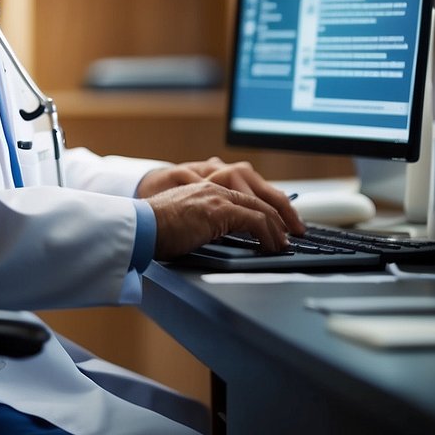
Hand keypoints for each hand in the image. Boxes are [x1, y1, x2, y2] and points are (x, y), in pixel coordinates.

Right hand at [147, 180, 295, 260]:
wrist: (141, 226)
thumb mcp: (186, 219)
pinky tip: (272, 246)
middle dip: (282, 216)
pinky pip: (254, 220)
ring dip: (278, 228)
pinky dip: (268, 235)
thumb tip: (219, 235)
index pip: (246, 195)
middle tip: (293, 233)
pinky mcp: (218, 211)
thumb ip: (204, 220)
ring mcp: (217, 197)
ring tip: (284, 243)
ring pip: (261, 208)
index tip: (279, 224)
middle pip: (260, 198)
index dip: (267, 209)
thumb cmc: (157, 228)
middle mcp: (215, 188)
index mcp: (207, 188)